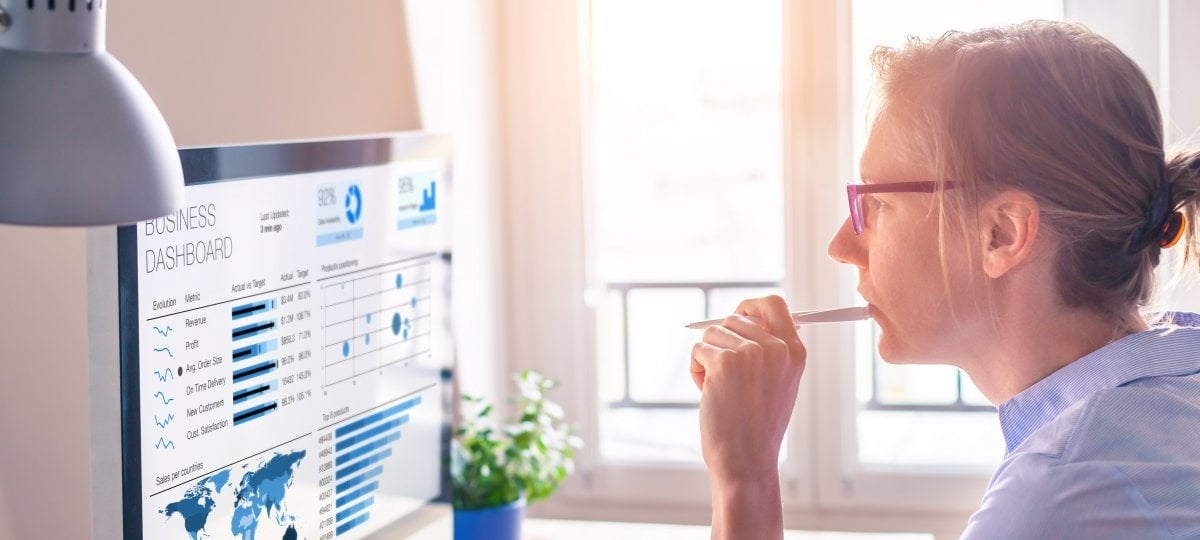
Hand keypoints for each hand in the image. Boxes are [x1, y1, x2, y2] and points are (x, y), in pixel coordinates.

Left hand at [690, 295, 804, 539]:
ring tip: (720, 390)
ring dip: (708, 359)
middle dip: (722, 343)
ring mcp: (751, 353)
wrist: (746, 461)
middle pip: (734, 318)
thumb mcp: (779, 383)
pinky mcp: (724, 362)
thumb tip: (746, 316)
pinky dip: (696, 371)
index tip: (738, 314)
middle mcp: (776, 348)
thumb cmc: (757, 426)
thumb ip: (770, 350)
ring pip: (712, 333)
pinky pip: (698, 350)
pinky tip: (708, 395)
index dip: (751, 306)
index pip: (774, 304)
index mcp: (795, 352)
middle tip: (726, 376)